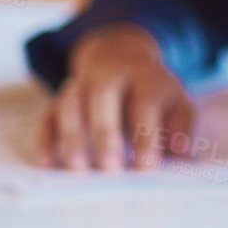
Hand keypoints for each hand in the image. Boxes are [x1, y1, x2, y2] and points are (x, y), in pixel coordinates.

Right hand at [40, 23, 195, 170]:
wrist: (120, 58)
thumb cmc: (154, 93)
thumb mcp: (177, 103)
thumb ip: (181, 127)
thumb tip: (182, 154)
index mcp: (146, 77)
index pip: (146, 102)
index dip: (147, 135)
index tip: (147, 167)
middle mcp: (111, 76)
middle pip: (103, 96)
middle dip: (106, 133)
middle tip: (110, 169)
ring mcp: (81, 85)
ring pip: (71, 104)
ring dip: (72, 137)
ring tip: (78, 169)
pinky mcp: (59, 100)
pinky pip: (48, 116)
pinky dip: (45, 139)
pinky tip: (47, 163)